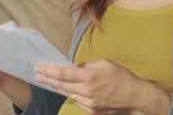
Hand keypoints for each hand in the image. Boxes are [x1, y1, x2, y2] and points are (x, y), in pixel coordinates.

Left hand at [35, 59, 170, 114]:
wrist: (135, 97)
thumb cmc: (121, 76)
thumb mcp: (104, 63)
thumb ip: (86, 65)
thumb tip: (74, 67)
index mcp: (89, 76)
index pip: (62, 73)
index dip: (48, 70)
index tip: (38, 67)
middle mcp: (86, 91)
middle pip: (61, 85)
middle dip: (47, 79)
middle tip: (37, 74)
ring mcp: (88, 103)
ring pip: (67, 94)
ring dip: (56, 87)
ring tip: (47, 80)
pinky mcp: (91, 111)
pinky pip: (76, 101)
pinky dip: (69, 94)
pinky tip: (64, 89)